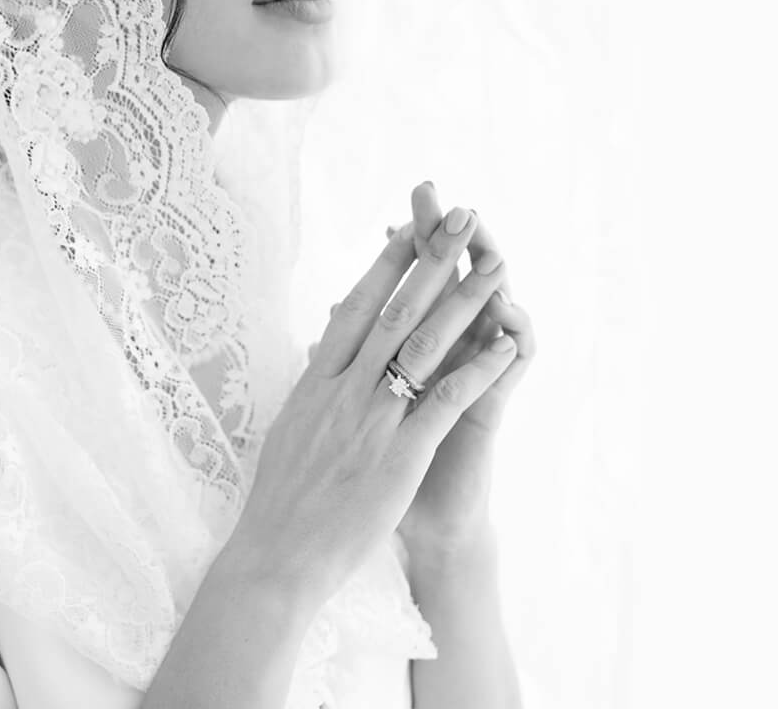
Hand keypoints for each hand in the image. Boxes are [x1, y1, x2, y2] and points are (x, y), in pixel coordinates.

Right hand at [250, 198, 518, 605]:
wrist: (274, 559)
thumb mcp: (289, 424)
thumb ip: (312, 381)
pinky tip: (503, 345)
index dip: (387, 265)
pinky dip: (476, 369)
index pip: (356, 306)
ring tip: (496, 265)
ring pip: (424, 345)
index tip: (410, 229)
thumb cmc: (280, 497)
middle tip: (462, 218)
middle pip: (396, 310)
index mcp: (318, 379)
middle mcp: (345, 389)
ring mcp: (373, 420)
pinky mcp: (400, 456)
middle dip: (433, 260)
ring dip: (465, 300)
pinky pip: (445, 401)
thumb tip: (318, 345)